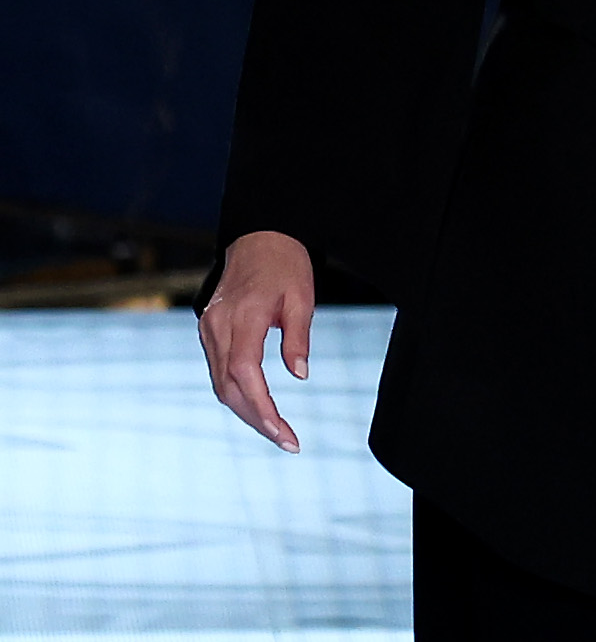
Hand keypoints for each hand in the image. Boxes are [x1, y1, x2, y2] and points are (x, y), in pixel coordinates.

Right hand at [198, 230, 316, 451]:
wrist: (259, 237)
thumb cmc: (285, 264)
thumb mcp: (302, 297)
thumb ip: (298, 337)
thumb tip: (300, 376)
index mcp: (241, 318)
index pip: (245, 375)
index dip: (263, 408)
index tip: (285, 433)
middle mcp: (216, 327)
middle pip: (228, 387)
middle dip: (256, 419)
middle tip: (287, 442)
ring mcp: (208, 330)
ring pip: (220, 384)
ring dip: (245, 411)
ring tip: (276, 432)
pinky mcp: (209, 332)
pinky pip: (219, 371)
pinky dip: (236, 393)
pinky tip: (257, 407)